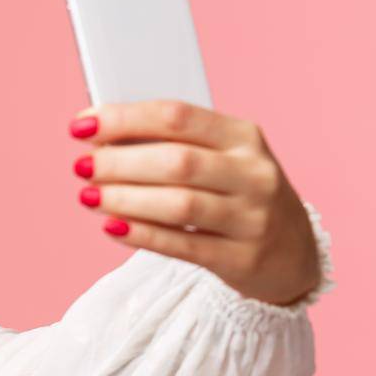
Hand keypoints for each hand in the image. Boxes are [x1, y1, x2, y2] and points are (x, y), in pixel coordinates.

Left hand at [68, 99, 322, 306]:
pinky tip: (111, 226)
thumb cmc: (239, 196)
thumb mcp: (222, 160)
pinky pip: (183, 246)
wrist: (292, 255)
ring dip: (124, 198)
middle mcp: (253, 174)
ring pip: (179, 204)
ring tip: (88, 195)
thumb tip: (102, 136)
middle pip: (177, 161)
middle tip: (82, 166)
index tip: (82, 125)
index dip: (125, 119)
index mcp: (244, 137)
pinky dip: (141, 233)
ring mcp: (252, 218)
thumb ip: (172, 145)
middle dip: (120, 162)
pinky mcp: (241, 259)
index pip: (178, 117)